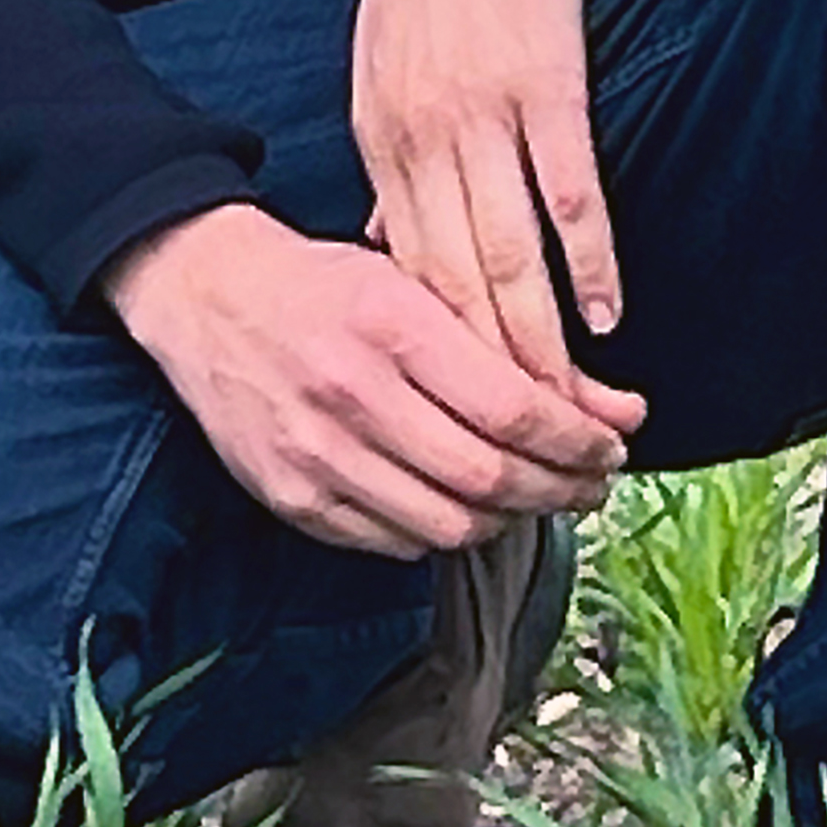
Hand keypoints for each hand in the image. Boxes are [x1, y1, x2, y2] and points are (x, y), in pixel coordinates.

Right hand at [101, 204, 639, 558]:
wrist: (205, 296)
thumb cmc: (327, 285)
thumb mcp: (420, 283)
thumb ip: (517, 345)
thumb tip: (622, 411)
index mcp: (394, 324)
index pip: (516, 411)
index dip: (580, 444)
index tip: (611, 447)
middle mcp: (352, 393)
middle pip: (490, 479)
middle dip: (561, 492)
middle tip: (589, 484)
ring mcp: (316, 453)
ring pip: (448, 524)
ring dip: (509, 521)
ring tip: (533, 497)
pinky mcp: (290, 496)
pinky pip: (393, 543)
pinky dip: (444, 532)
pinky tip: (463, 505)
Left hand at [351, 0, 630, 399]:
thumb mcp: (385, 70)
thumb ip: (393, 164)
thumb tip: (390, 246)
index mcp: (379, 144)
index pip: (407, 284)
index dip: (440, 364)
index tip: (465, 427)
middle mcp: (419, 142)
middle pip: (454, 294)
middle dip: (494, 384)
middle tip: (532, 455)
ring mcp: (481, 115)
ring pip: (507, 260)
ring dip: (543, 347)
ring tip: (576, 412)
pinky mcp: (543, 83)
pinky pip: (564, 194)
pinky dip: (587, 262)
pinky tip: (605, 318)